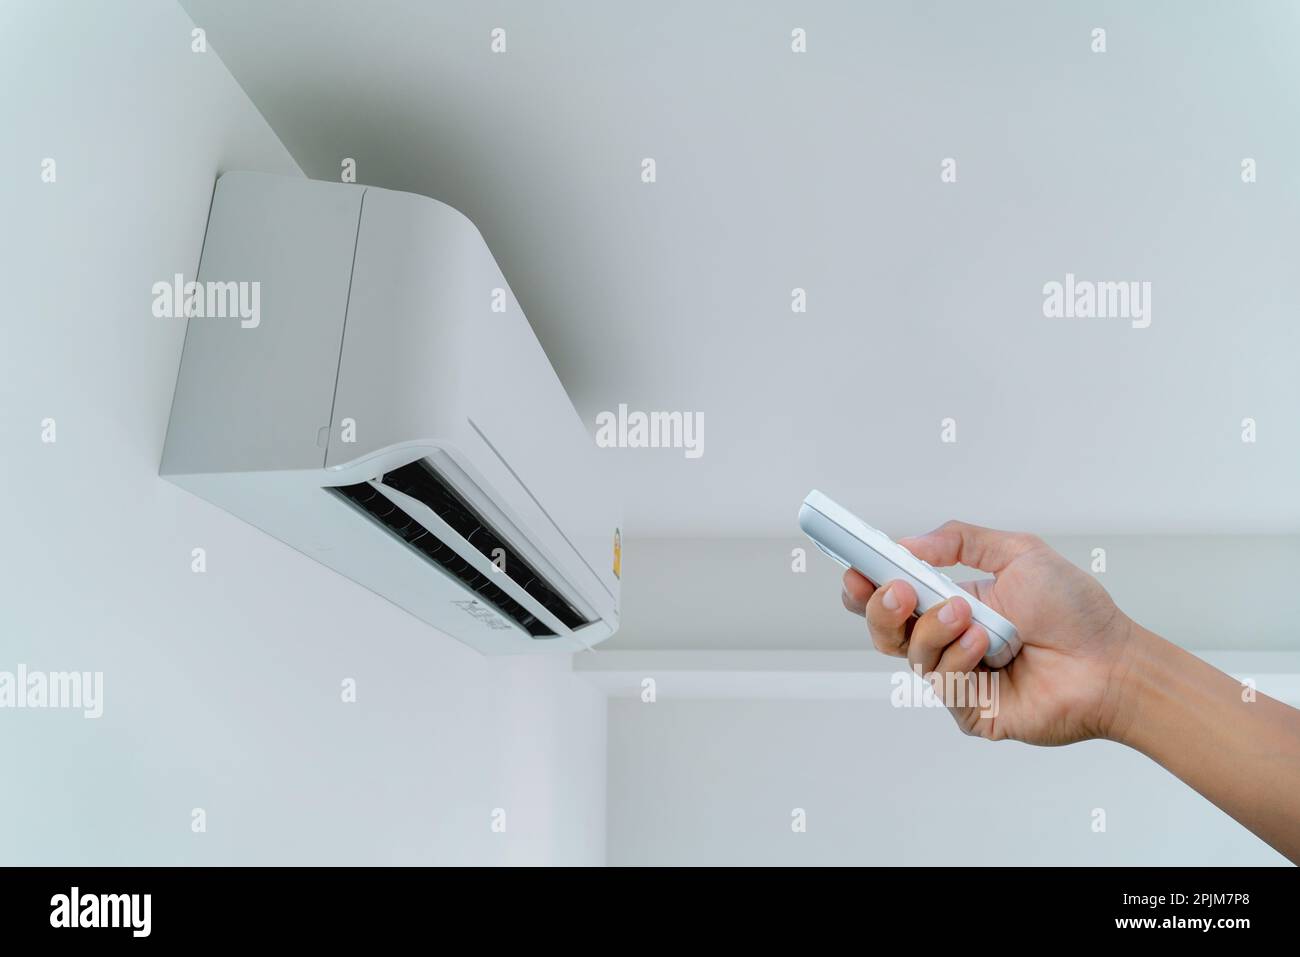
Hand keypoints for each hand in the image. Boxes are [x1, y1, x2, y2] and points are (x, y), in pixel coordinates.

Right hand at [840, 520, 1137, 745]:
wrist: (1112, 662)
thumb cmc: (1076, 613)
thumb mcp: (1019, 553)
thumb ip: (960, 540)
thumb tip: (908, 543)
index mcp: (951, 602)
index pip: (893, 595)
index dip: (867, 583)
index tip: (855, 567)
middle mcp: (948, 640)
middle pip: (884, 629)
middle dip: (881, 608)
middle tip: (898, 590)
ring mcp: (957, 675)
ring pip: (911, 654)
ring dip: (934, 630)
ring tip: (969, 616)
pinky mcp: (970, 708)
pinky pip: (942, 683)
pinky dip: (960, 659)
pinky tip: (988, 647)